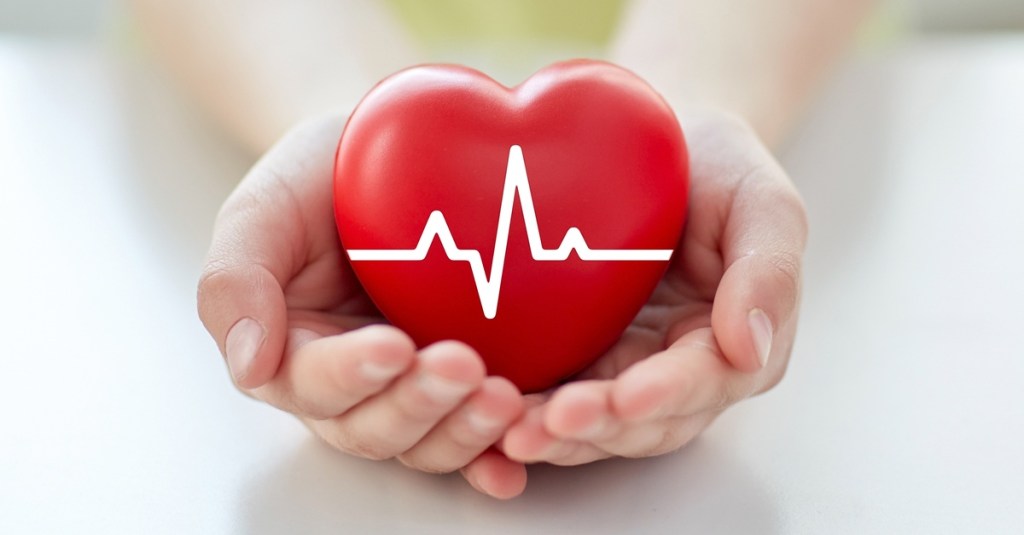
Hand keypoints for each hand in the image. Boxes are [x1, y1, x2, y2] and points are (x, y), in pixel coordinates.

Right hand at [197, 116, 526, 498]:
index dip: (350, 374)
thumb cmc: (323, 179)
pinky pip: (480, 437)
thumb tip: (250, 366)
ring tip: (503, 398)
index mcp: (294, 353)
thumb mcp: (266, 208)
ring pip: (428, 441)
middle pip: (375, 427)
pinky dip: (496, 455)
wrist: (398, 152)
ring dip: (464, 431)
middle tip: (462, 366)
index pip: (312, 384)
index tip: (391, 345)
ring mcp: (412, 390)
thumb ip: (236, 279)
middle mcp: (352, 388)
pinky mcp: (466, 387)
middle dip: (418, 403)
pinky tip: (516, 460)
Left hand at [499, 110, 807, 465]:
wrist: (647, 142)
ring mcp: (619, 368)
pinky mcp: (570, 358)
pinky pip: (546, 397)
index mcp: (729, 343)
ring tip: (511, 434)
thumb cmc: (713, 166)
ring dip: (555, 436)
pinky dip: (521, 413)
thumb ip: (769, 270)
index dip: (668, 394)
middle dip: (599, 428)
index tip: (628, 396)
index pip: (703, 382)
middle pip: (643, 423)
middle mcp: (674, 371)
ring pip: (594, 424)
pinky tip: (488, 417)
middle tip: (549, 425)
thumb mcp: (759, 201)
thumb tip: (751, 349)